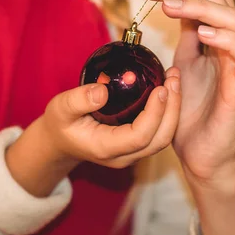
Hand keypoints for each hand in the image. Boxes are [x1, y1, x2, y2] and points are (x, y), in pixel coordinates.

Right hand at [6, 73, 180, 196]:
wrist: (61, 142)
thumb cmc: (61, 124)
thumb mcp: (60, 108)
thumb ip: (78, 100)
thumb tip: (102, 90)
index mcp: (105, 148)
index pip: (139, 137)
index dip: (154, 114)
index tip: (160, 88)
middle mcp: (124, 155)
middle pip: (160, 139)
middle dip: (172, 109)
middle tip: (174, 78)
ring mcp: (133, 152)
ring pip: (164, 136)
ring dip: (174, 108)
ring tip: (174, 78)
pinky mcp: (138, 144)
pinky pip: (160, 130)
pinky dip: (168, 110)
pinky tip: (168, 86)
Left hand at [142, 0, 234, 184]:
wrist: (199, 154)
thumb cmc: (191, 111)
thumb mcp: (183, 65)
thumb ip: (187, 37)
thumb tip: (175, 4)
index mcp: (219, 37)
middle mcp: (234, 45)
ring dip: (200, 6)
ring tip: (168, 5)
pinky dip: (227, 38)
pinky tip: (202, 32)